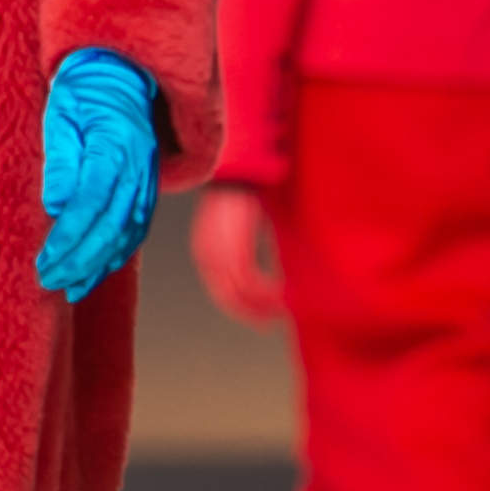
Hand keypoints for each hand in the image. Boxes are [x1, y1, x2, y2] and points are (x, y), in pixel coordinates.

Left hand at [36, 51, 159, 301]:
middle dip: (80, 260)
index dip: (68, 237)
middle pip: (111, 226)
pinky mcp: (146, 188)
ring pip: (128, 234)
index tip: (45, 260)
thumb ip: (60, 160)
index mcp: (115, 146)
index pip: (92, 203)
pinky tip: (97, 271)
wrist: (119, 74)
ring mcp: (146, 179)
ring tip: (70, 288)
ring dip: (99, 266)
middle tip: (49, 280)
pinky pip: (136, 228)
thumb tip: (56, 206)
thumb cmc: (81, 92)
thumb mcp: (61, 114)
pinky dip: (117, 255)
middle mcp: (137, 167)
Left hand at [191, 184, 286, 324]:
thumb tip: (255, 262)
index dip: (240, 307)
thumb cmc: (239, 189)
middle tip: (274, 322)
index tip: (260, 316)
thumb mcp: (233, 223)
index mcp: (204, 252)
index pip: (219, 291)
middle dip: (252, 313)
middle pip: (229, 299)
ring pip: (243, 294)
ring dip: (265, 305)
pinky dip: (270, 293)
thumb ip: (240, 245)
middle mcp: (208, 257)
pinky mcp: (236, 249)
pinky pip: (253, 283)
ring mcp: (221, 255)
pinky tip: (285, 295)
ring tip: (285, 309)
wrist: (237, 168)